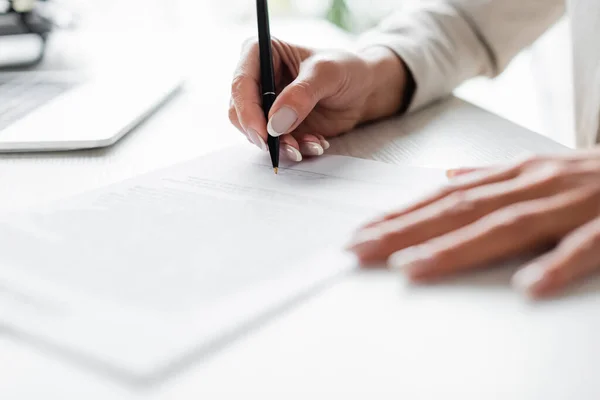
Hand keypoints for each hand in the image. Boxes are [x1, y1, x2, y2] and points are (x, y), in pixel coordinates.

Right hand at [229, 38, 406, 160]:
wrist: (363, 91)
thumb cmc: (345, 70)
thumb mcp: (327, 74)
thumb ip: (302, 95)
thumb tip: (276, 123)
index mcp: (261, 53)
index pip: (241, 83)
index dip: (247, 111)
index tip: (264, 134)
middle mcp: (258, 80)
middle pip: (239, 112)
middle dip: (262, 135)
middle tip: (287, 148)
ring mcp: (265, 105)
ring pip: (255, 133)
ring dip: (281, 146)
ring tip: (311, 145)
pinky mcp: (277, 126)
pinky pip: (275, 145)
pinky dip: (294, 149)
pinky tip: (317, 143)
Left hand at [346, 150, 599, 298]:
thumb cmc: (592, 174)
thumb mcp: (538, 169)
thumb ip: (492, 176)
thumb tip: (449, 177)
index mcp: (514, 177)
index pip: (444, 198)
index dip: (400, 216)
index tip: (360, 234)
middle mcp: (534, 185)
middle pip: (460, 210)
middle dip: (406, 231)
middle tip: (362, 251)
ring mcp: (572, 204)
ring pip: (507, 225)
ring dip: (458, 246)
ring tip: (414, 267)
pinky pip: (586, 246)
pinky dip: (557, 263)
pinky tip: (528, 286)